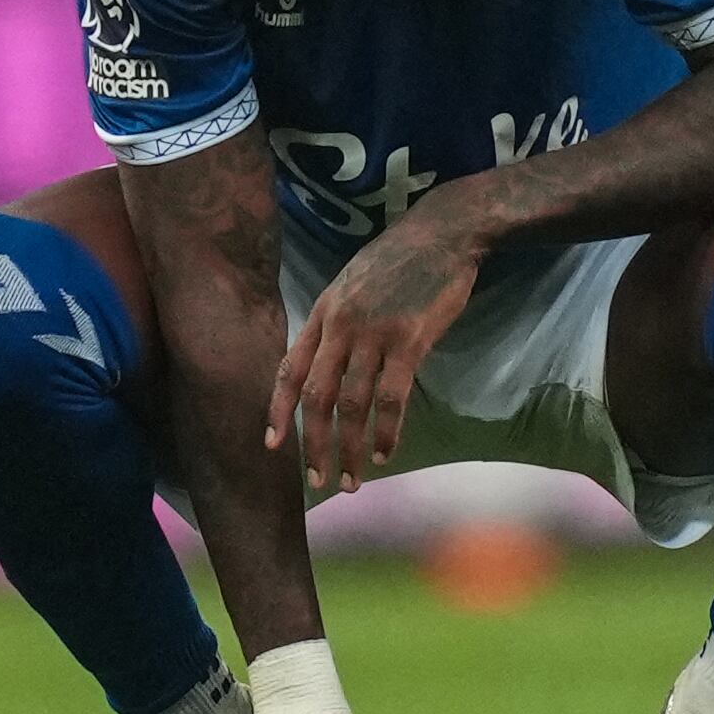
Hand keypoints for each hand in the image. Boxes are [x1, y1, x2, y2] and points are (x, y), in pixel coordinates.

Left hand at [265, 205, 479, 491]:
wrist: (442, 232)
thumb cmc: (399, 259)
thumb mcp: (350, 284)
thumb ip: (336, 323)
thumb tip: (328, 364)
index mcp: (323, 313)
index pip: (289, 370)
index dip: (277, 410)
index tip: (272, 446)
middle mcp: (341, 326)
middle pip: (317, 397)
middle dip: (313, 445)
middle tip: (317, 481)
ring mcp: (374, 333)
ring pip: (352, 405)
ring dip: (350, 448)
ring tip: (353, 479)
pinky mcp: (410, 340)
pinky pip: (392, 398)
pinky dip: (387, 432)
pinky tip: (385, 453)